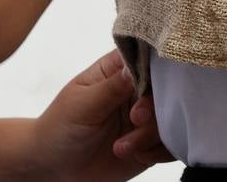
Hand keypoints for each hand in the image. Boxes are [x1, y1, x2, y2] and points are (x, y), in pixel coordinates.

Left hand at [32, 50, 172, 180]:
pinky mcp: (149, 144)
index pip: (144, 58)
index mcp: (116, 71)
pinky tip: (136, 155)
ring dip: (150, 135)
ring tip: (122, 147)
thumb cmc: (60, 127)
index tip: (148, 85)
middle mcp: (134, 92)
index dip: (154, 68)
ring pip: (170, 118)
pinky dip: (158, 151)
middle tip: (135, 119)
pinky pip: (171, 145)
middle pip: (164, 89)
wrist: (55, 168)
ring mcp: (144, 118)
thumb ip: (112, 87)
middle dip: (152, 107)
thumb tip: (135, 66)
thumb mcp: (83, 103)